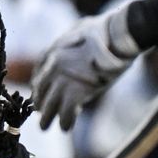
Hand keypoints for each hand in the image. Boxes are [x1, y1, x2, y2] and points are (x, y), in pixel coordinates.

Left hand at [33, 11, 136, 130]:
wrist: (118, 35)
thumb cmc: (107, 31)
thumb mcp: (81, 30)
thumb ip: (73, 40)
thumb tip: (73, 40)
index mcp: (54, 50)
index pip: (39, 72)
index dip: (39, 86)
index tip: (38, 95)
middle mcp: (53, 65)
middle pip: (41, 89)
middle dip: (40, 102)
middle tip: (39, 112)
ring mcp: (63, 79)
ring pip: (49, 104)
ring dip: (46, 118)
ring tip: (44, 127)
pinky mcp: (76, 92)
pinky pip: (66, 112)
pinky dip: (66, 122)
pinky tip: (66, 128)